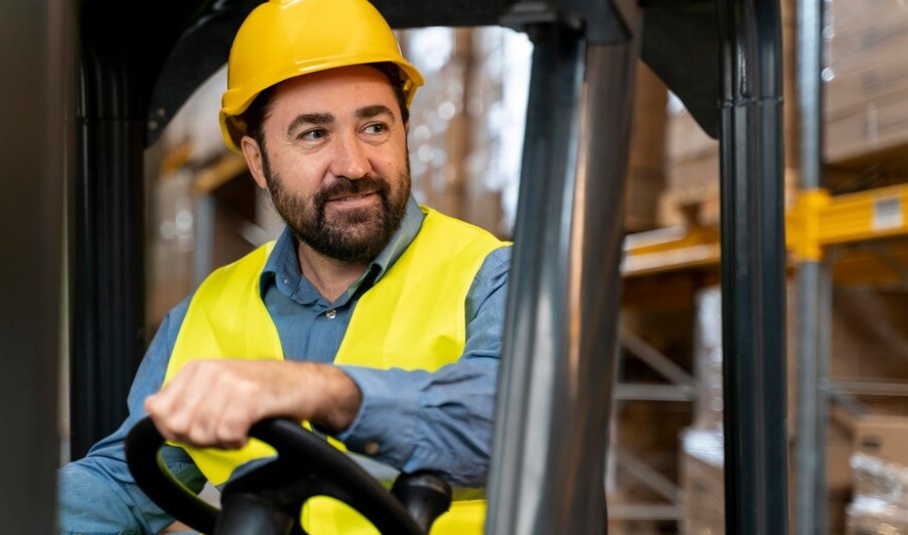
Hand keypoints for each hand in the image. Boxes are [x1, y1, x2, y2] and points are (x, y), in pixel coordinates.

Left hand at [144, 360, 361, 448]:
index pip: (160, 411)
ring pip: (203, 433)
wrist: (305, 384)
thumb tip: (149, 406)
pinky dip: (238, 440)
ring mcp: (230, 382)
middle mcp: (210, 371)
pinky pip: (227, 434)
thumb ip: (182, 397)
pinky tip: (248, 431)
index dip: (177, 431)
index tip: (202, 427)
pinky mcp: (250, 397)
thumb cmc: (261, 390)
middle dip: (199, 438)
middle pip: (180, 426)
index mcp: (196, 368)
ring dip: (222, 440)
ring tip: (239, 428)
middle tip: (223, 430)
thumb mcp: (215, 387)